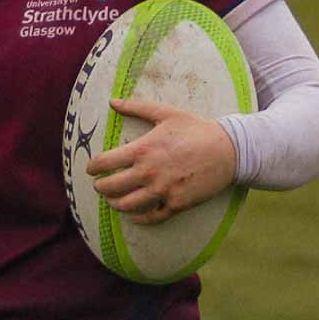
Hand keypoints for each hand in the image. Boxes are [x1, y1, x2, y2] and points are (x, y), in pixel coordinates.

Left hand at [85, 99, 237, 225]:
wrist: (228, 150)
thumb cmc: (196, 129)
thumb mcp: (166, 113)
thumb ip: (136, 107)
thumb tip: (112, 101)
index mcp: (143, 149)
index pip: (105, 163)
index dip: (93, 167)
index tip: (91, 169)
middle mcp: (149, 172)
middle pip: (111, 187)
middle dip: (100, 188)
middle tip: (99, 186)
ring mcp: (162, 191)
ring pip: (126, 205)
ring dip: (114, 204)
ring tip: (112, 201)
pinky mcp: (177, 204)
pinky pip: (151, 217)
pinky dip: (138, 218)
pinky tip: (134, 215)